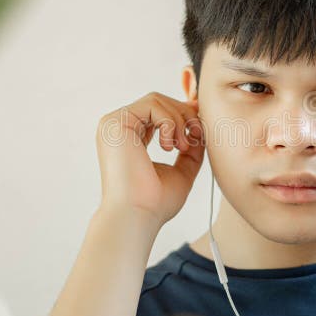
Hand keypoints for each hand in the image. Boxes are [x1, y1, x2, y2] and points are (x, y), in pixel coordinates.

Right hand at [95, 92, 204, 226]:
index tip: (199, 122)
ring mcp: (114, 124)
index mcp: (130, 139)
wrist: (137, 215)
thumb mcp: (181, 172)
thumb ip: (190, 151)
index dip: (181, 111)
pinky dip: (169, 122)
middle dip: (185, 115)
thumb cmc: (155, 202)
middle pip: (159, 102)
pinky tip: (169, 146)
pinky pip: (152, 104)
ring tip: (183, 147)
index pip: (157, 113)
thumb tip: (201, 131)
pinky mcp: (116, 122)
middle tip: (197, 138)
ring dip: (179, 121)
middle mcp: (120, 129)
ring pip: (157, 100)